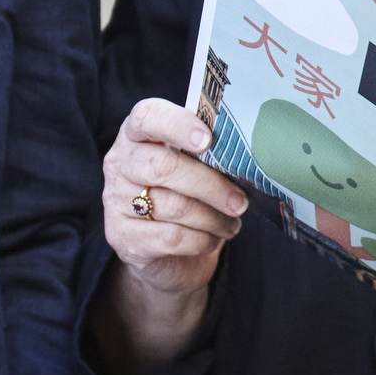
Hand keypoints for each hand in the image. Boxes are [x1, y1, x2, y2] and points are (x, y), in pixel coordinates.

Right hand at [93, 99, 250, 374]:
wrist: (170, 259)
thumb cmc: (194, 201)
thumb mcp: (202, 172)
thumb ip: (213, 152)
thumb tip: (259, 138)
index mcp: (138, 136)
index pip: (146, 116)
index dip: (176, 123)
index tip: (207, 137)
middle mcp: (119, 166)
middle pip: (164, 167)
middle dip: (211, 184)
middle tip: (240, 198)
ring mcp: (116, 204)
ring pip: (171, 205)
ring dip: (212, 216)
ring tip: (230, 222)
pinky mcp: (123, 242)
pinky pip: (170, 239)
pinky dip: (200, 242)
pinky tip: (212, 241)